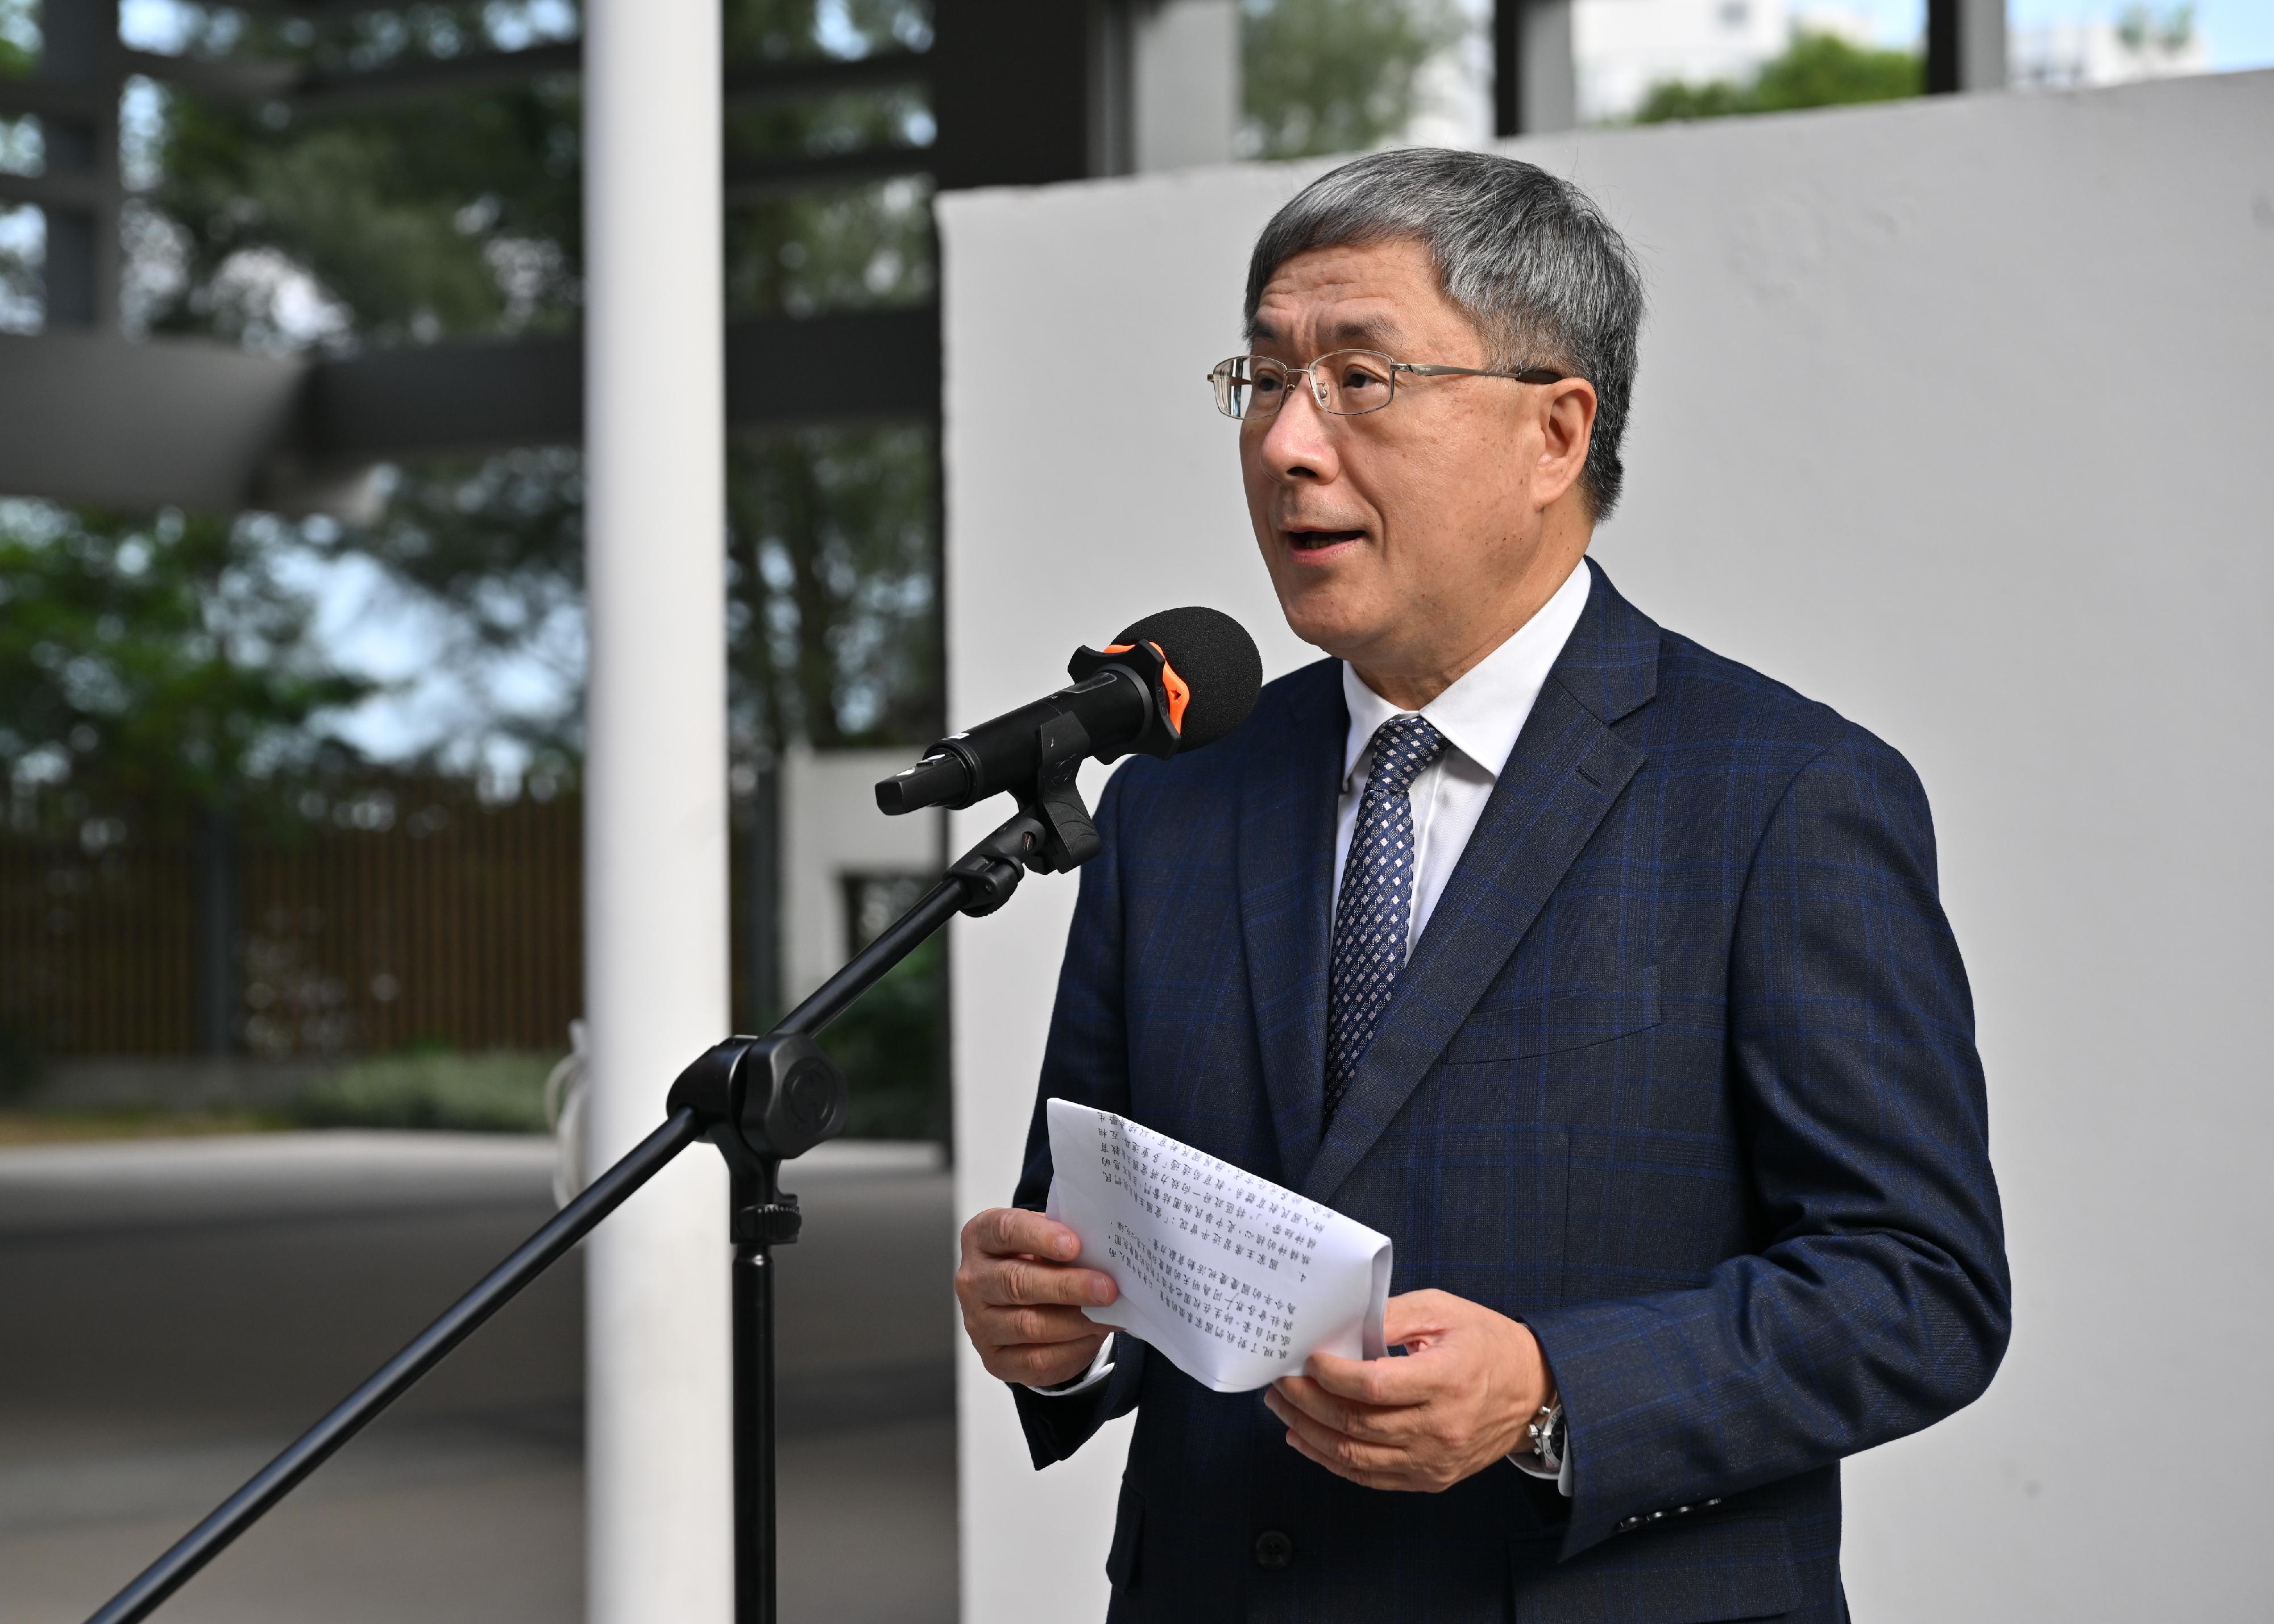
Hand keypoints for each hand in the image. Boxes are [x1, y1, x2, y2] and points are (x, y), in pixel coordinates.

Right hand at [955, 1207, 1118, 1387]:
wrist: (1023, 1303)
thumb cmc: (1038, 1261)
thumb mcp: (1046, 1240)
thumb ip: (1065, 1239)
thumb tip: (1104, 1252)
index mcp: (981, 1238)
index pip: (1004, 1230)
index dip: (1039, 1236)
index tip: (1074, 1244)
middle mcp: (972, 1280)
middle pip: (1016, 1282)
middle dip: (1067, 1285)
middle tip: (1107, 1288)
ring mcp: (979, 1323)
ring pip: (1028, 1324)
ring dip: (1076, 1320)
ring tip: (1110, 1313)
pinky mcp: (995, 1359)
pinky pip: (1036, 1359)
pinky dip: (1072, 1348)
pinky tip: (1095, 1335)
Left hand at [1263, 1289, 1552, 1491]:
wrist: (1532, 1391)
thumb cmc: (1486, 1343)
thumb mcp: (1443, 1310)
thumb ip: (1390, 1315)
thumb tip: (1340, 1326)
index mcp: (1447, 1379)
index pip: (1373, 1386)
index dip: (1331, 1374)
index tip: (1307, 1359)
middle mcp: (1441, 1427)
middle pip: (1356, 1423)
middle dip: (1307, 1402)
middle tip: (1280, 1382)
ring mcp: (1435, 1460)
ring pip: (1356, 1456)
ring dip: (1310, 1434)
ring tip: (1284, 1410)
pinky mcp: (1431, 1478)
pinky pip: (1371, 1477)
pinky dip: (1332, 1462)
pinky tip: (1307, 1441)